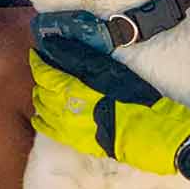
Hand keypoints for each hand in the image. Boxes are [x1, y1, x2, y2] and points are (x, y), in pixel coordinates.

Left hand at [29, 38, 189, 176]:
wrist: (152, 136)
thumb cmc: (135, 99)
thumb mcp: (110, 71)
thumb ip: (80, 59)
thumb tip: (56, 45)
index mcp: (72, 90)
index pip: (45, 74)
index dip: (39, 62)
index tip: (37, 54)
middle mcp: (64, 110)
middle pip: (41, 91)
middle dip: (41, 79)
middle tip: (48, 69)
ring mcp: (68, 128)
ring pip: (43, 110)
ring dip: (42, 97)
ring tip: (48, 89)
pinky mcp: (76, 142)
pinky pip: (48, 130)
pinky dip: (42, 120)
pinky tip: (43, 116)